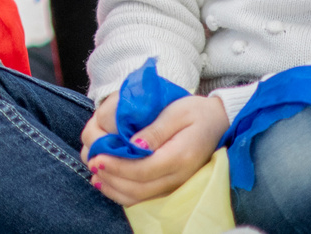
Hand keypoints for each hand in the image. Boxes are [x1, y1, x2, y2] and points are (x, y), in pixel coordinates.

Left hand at [84, 94, 226, 206]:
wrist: (219, 124)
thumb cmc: (196, 113)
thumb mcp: (177, 112)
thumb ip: (155, 130)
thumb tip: (133, 143)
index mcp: (180, 157)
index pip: (142, 171)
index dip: (116, 166)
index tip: (96, 156)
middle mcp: (178, 177)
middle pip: (137, 188)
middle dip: (109, 177)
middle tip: (91, 160)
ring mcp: (175, 185)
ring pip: (138, 197)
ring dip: (112, 187)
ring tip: (94, 169)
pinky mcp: (170, 185)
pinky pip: (143, 197)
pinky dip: (121, 192)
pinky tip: (105, 180)